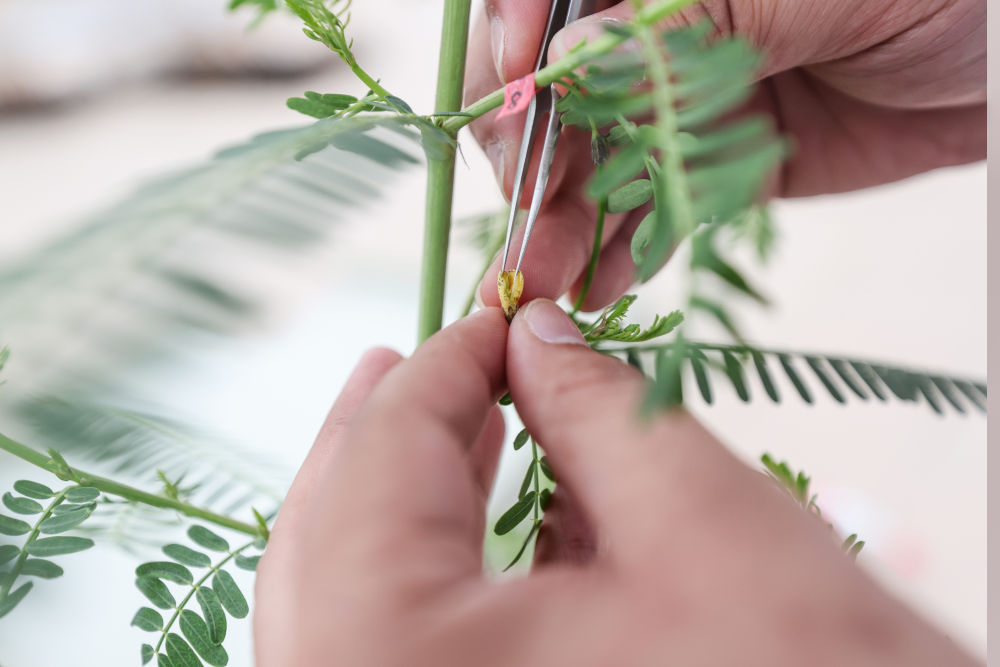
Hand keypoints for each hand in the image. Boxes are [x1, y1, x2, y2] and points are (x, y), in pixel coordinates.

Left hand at [254, 302, 977, 665]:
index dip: (448, 364)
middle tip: (431, 357)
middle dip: (390, 427)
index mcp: (391, 653)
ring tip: (448, 419)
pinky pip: (388, 646)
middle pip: (329, 531)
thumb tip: (535, 334)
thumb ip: (595, 407)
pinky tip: (480, 515)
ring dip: (398, 495)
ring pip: (343, 593)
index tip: (499, 315)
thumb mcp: (698, 524)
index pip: (386, 459)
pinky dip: (427, 568)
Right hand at [466, 0, 985, 310]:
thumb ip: (678, 20)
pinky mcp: (722, 163)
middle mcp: (661, 27)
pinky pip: (656, 206)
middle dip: (533, 157)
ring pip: (598, 158)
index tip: (515, 92)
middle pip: (558, 91)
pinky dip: (625, 244)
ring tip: (550, 276)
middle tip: (528, 224)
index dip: (513, 40)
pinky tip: (602, 279)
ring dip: (565, 218)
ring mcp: (688, 99)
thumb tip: (563, 62)